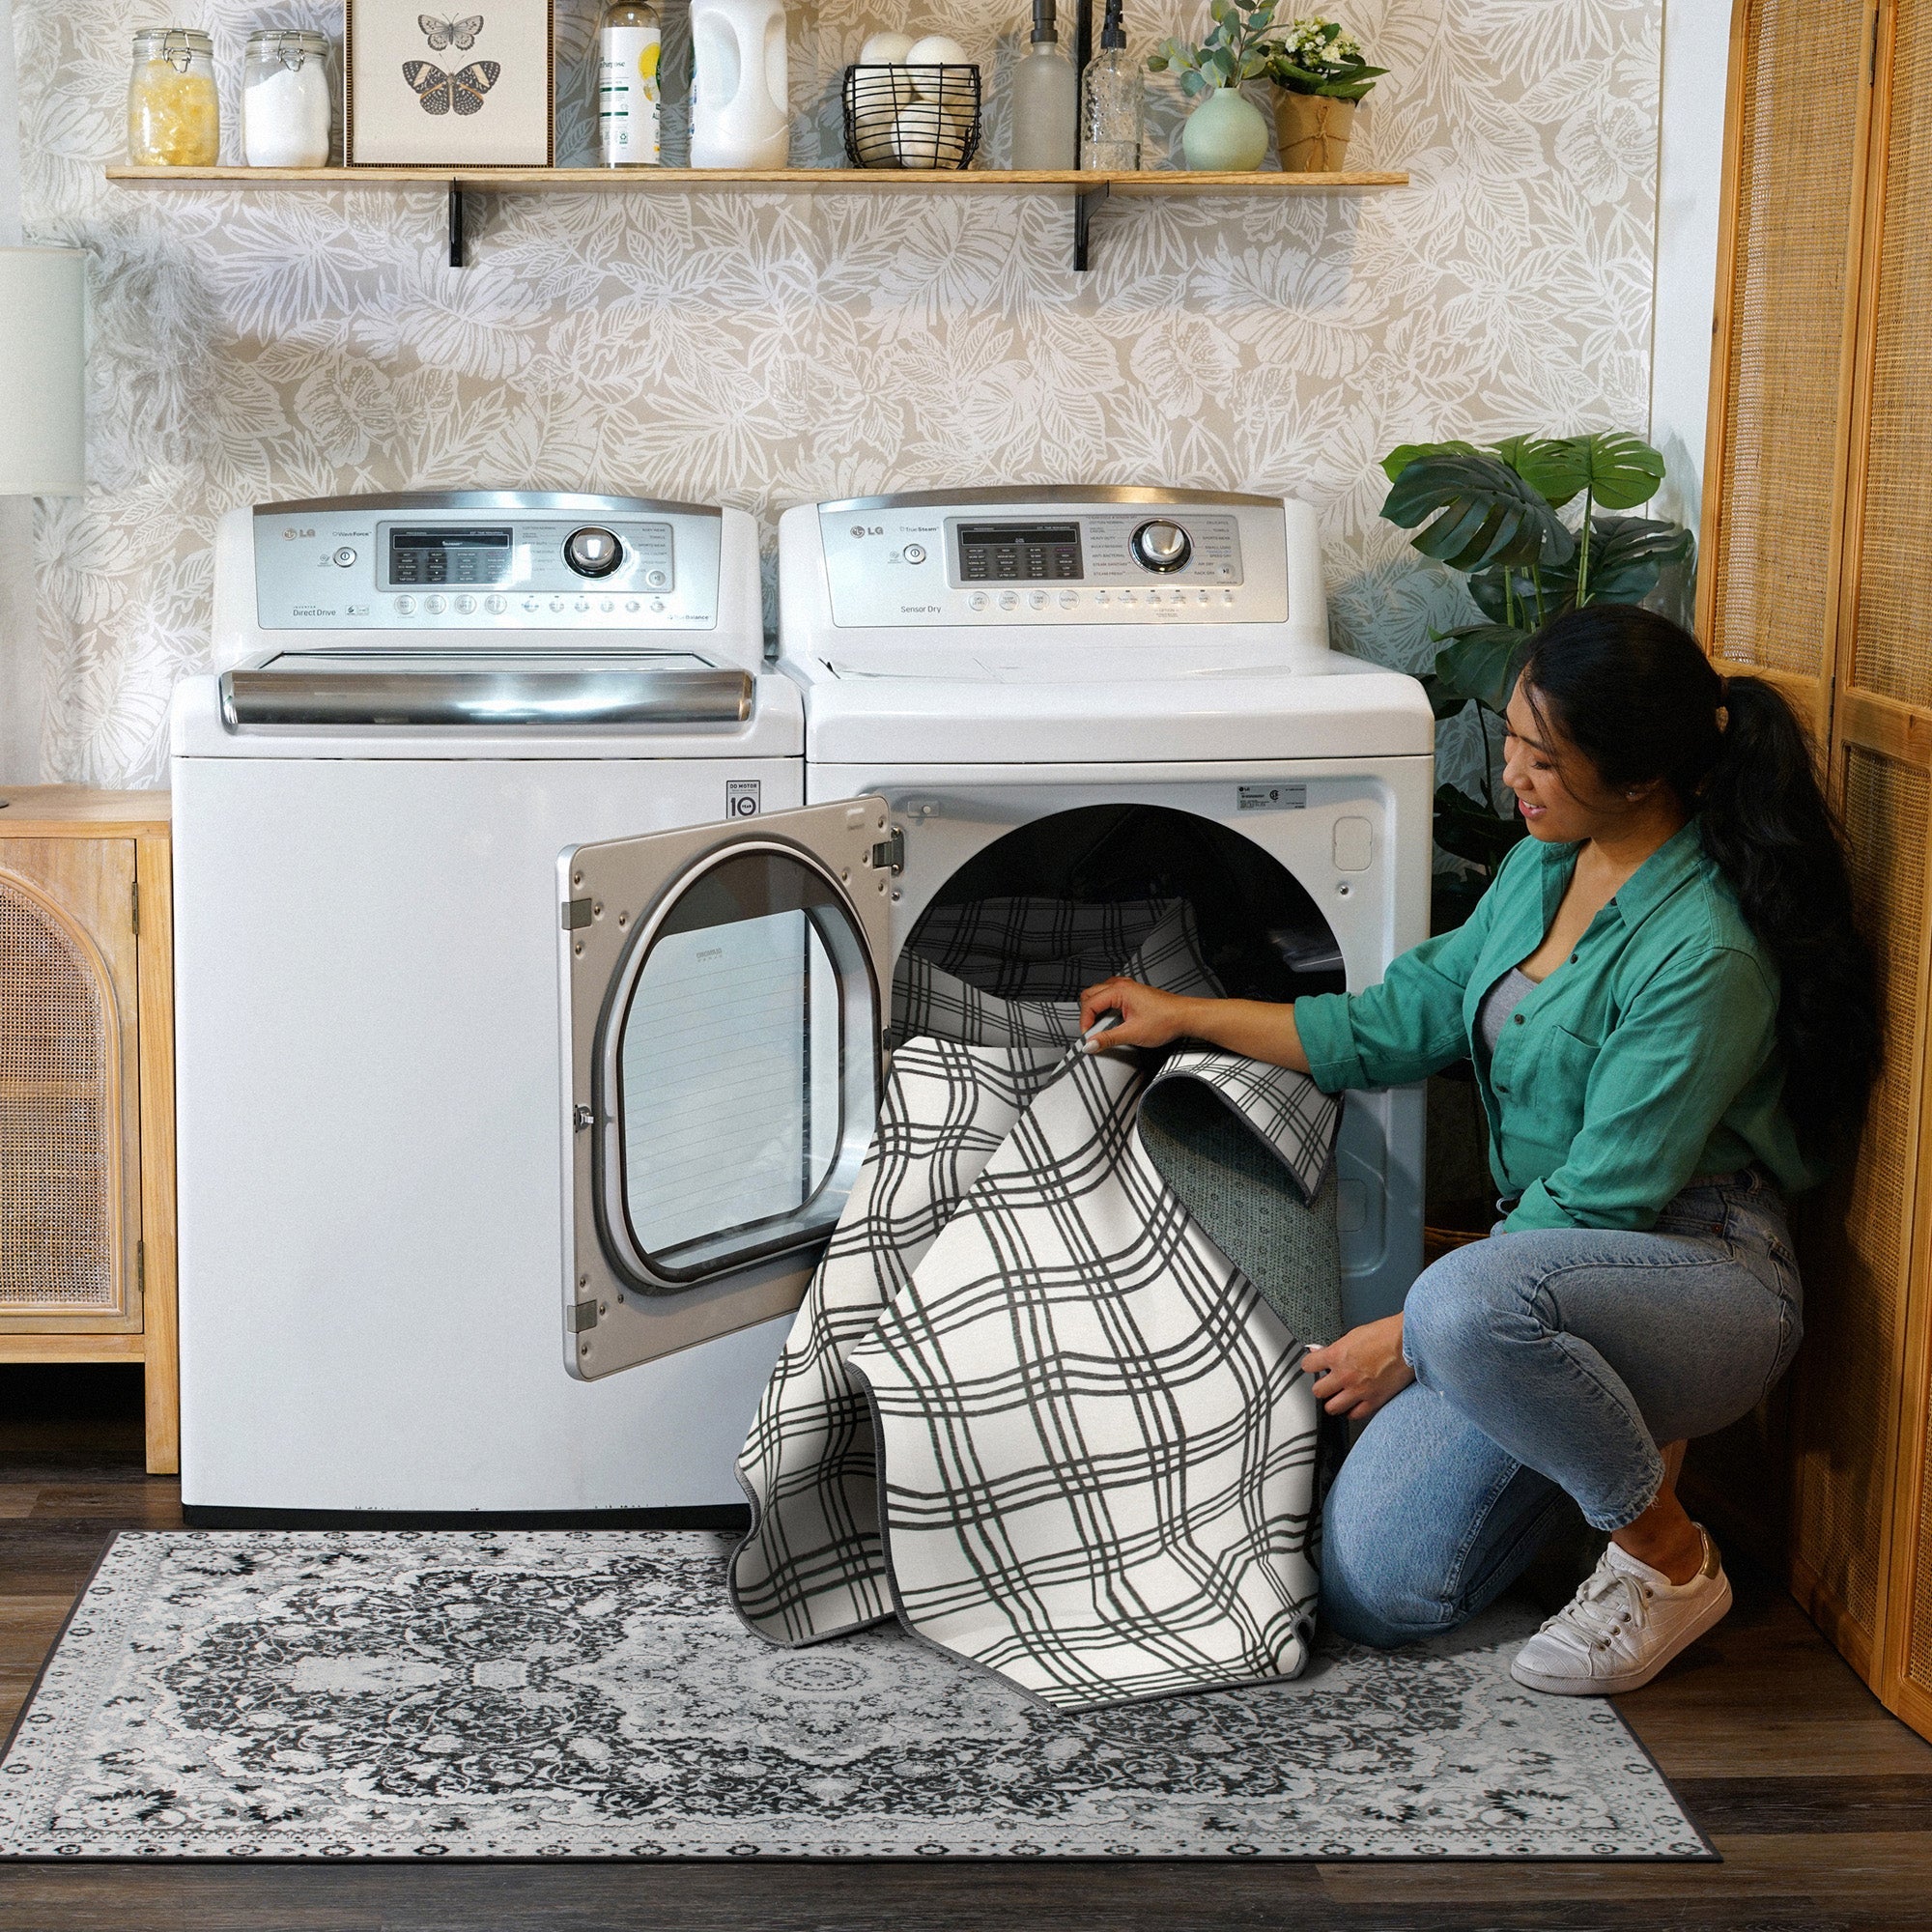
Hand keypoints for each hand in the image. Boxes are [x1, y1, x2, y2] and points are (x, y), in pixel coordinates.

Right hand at [1078, 977, 1196, 1050]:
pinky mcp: (1134, 993)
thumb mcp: (1133, 1034)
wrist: (1186, 1016)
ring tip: (1100, 1026)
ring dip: (1096, 1008)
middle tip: (1091, 1031)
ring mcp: (1128, 987)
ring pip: (1100, 993)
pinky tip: (1112, 1018)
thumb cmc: (1166, 1020)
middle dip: (1087, 1013)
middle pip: (1090, 994)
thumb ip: (1108, 1039)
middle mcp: (1122, 985)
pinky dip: (1106, 1005)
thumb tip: (1090, 1044)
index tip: (1088, 1038)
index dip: (1085, 1022)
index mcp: (1119, 991)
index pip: (1089, 1004)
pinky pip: (1111, 994)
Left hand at [1302, 1314, 1413, 1421]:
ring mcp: (1359, 1390)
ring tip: (1339, 1397)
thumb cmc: (1386, 1334)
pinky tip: (1354, 1405)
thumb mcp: (1354, 1334)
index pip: (1308, 1365)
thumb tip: (1323, 1351)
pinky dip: (1352, 1411)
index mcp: (1337, 1355)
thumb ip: (1337, 1347)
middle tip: (1327, 1384)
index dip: (1310, 1365)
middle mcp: (1345, 1375)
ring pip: (1332, 1408)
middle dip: (1322, 1387)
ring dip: (1334, 1402)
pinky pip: (1355, 1415)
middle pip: (1318, 1391)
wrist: (1409, 1342)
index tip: (1313, 1366)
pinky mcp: (1374, 1401)